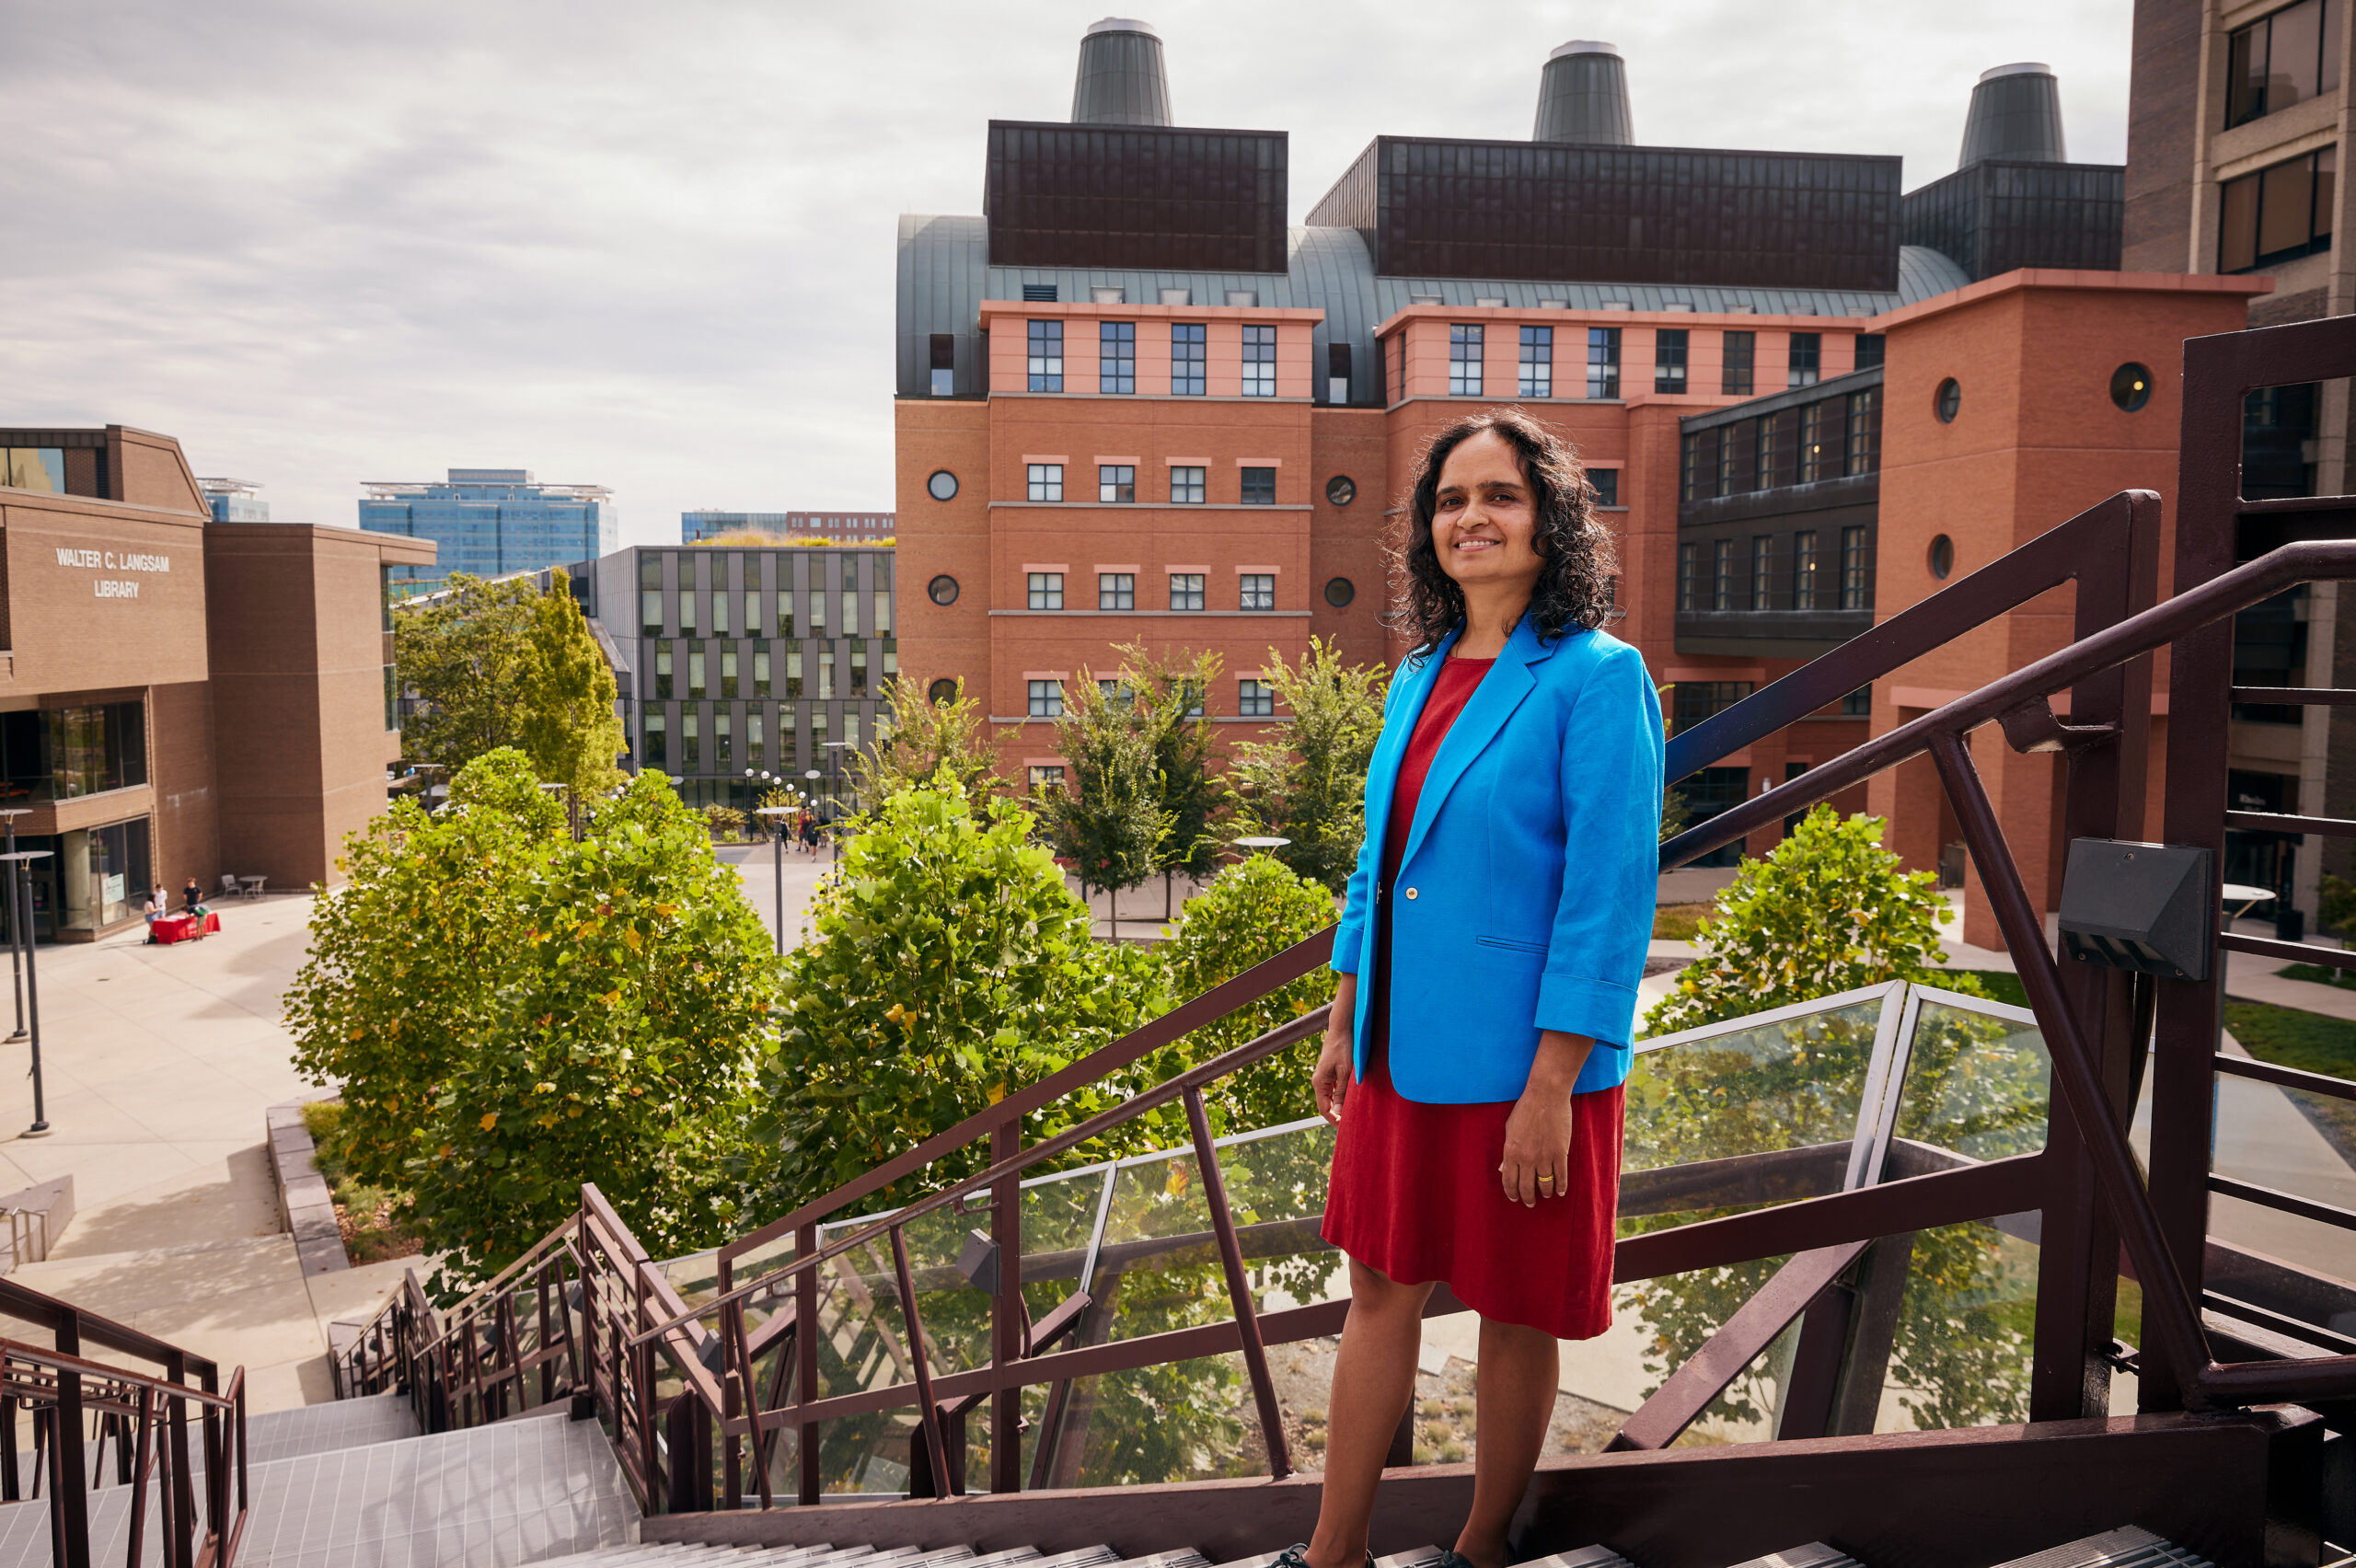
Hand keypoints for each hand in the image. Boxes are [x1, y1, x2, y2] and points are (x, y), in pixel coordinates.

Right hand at [1314, 975, 1356, 1123]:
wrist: (1342, 1029)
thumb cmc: (1344, 1048)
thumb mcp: (1346, 1072)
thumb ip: (1342, 1092)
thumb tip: (1339, 1112)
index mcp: (1319, 1083)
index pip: (1324, 1109)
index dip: (1334, 1120)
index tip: (1346, 1128)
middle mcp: (1319, 1082)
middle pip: (1327, 1105)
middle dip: (1338, 1116)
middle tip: (1352, 1124)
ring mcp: (1324, 1078)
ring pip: (1331, 1098)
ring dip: (1341, 1106)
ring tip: (1354, 1114)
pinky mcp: (1331, 1073)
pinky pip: (1335, 1090)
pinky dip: (1342, 1097)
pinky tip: (1353, 1100)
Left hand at [1498, 1030, 1594, 1206]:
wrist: (1546, 1096)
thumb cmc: (1525, 1109)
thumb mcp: (1509, 1129)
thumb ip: (1509, 1150)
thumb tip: (1506, 1168)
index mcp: (1511, 1152)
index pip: (1509, 1181)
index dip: (1511, 1193)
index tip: (1514, 1198)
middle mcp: (1526, 1158)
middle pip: (1526, 1187)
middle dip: (1527, 1198)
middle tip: (1529, 1203)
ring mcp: (1544, 1157)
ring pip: (1545, 1184)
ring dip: (1544, 1193)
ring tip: (1545, 1195)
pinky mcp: (1560, 1153)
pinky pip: (1561, 1176)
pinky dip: (1561, 1187)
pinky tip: (1559, 1192)